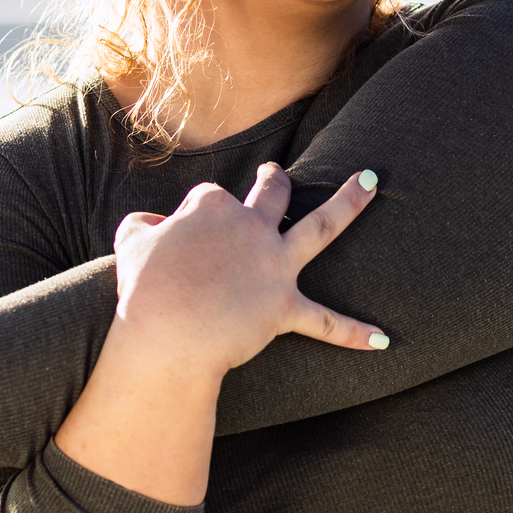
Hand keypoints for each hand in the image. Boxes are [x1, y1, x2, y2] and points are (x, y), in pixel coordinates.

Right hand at [113, 162, 386, 372]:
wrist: (168, 333)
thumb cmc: (144, 289)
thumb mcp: (130, 244)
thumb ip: (141, 225)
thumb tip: (153, 224)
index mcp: (214, 207)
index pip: (210, 197)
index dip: (195, 217)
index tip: (179, 239)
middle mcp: (253, 227)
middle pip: (273, 192)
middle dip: (274, 180)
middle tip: (275, 174)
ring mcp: (274, 265)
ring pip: (322, 225)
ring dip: (350, 201)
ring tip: (371, 182)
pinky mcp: (285, 308)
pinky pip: (327, 322)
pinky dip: (353, 332)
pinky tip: (383, 339)